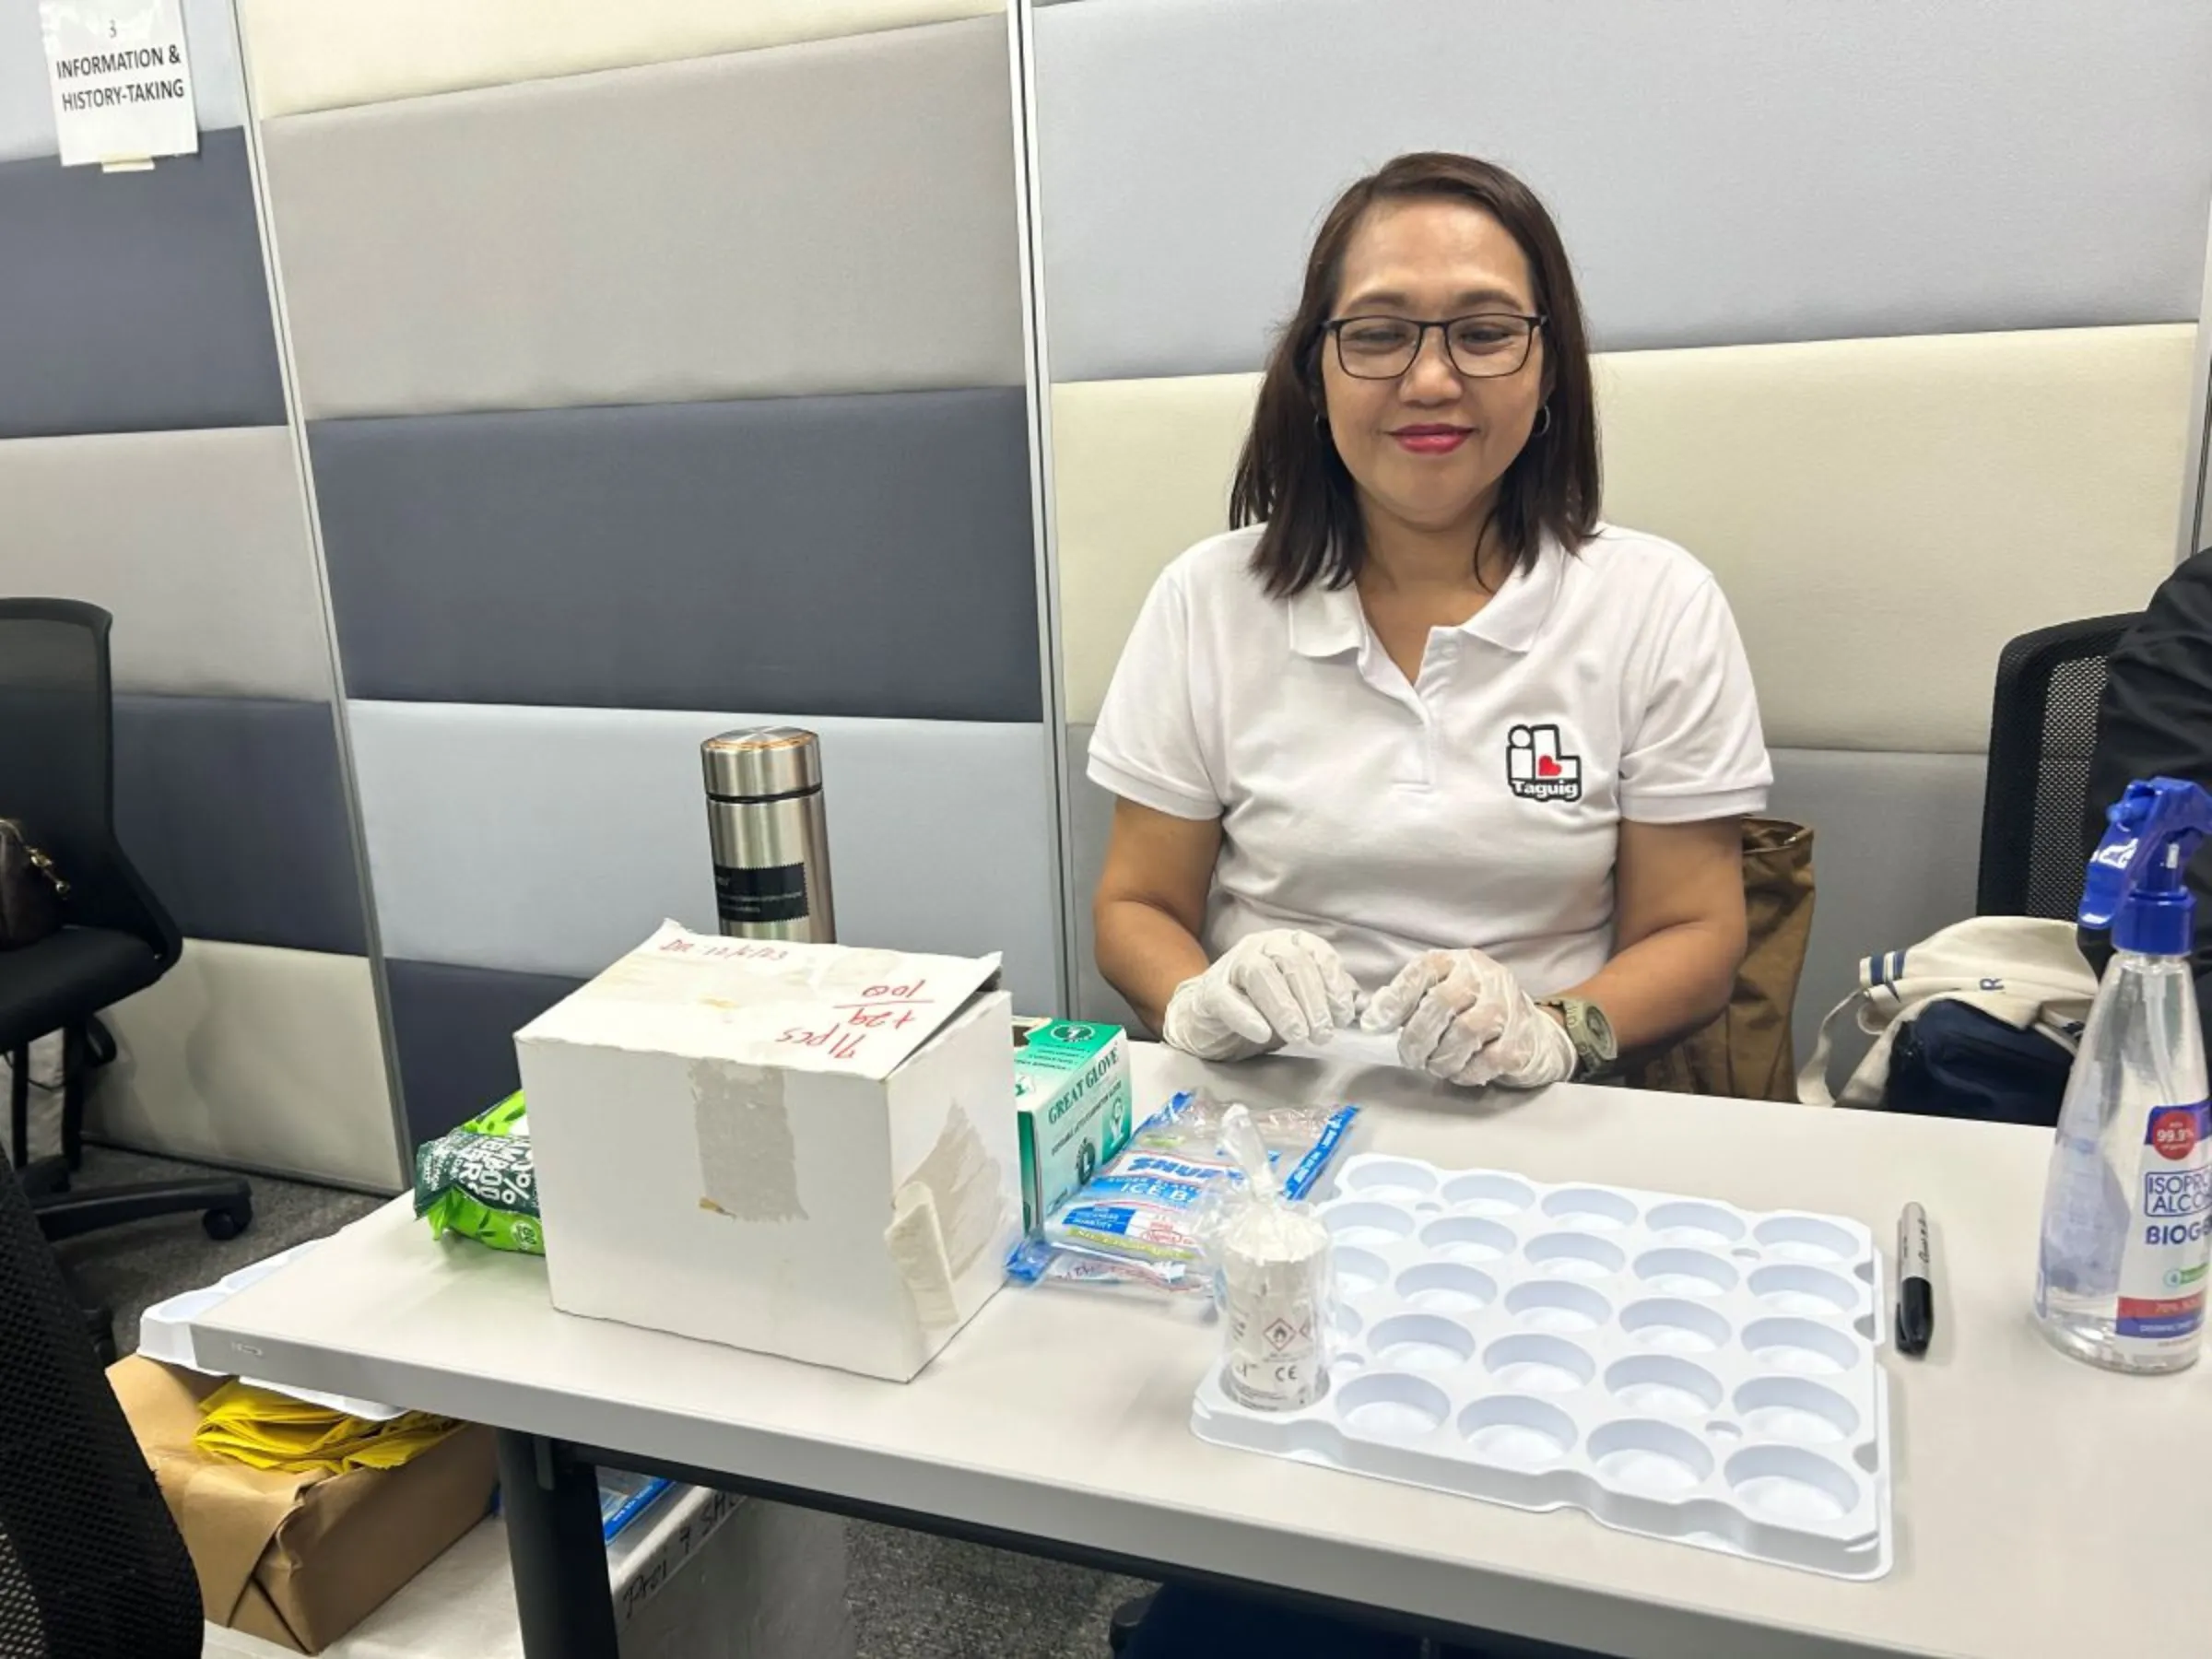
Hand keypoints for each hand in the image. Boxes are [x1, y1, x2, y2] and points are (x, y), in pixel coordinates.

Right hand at [1160, 931, 1363, 1060]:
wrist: (1207, 1019)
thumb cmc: (1260, 1008)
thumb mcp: (1301, 1002)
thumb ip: (1327, 998)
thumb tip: (1360, 1003)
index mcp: (1289, 944)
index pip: (1317, 953)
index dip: (1333, 983)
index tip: (1343, 1015)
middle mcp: (1261, 946)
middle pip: (1291, 961)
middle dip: (1312, 999)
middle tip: (1323, 1034)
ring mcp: (1232, 965)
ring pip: (1260, 974)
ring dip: (1285, 1007)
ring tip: (1299, 1036)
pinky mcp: (1209, 991)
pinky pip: (1227, 997)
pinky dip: (1247, 1015)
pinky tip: (1263, 1034)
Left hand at [1361, 949, 1576, 1088]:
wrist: (1531, 1031)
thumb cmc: (1475, 1012)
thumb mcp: (1442, 993)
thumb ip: (1410, 1000)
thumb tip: (1372, 1019)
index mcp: (1459, 962)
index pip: (1423, 969)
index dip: (1395, 998)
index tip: (1374, 1025)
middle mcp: (1485, 977)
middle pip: (1442, 1002)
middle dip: (1416, 1036)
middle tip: (1408, 1056)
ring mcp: (1508, 1007)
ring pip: (1466, 1032)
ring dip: (1441, 1057)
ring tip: (1434, 1065)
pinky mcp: (1522, 1041)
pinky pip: (1488, 1060)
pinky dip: (1466, 1072)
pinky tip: (1459, 1072)